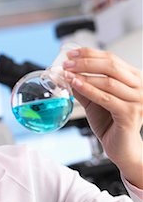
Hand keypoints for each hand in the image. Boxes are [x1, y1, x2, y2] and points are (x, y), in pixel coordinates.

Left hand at [63, 47, 142, 188]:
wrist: (122, 148)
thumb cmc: (111, 123)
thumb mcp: (95, 100)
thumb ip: (84, 85)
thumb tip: (67, 72)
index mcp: (134, 78)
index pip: (111, 58)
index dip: (90, 53)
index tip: (71, 53)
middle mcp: (140, 86)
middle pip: (110, 66)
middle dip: (85, 62)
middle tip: (67, 62)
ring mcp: (137, 100)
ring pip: (107, 82)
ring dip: (84, 75)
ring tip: (67, 73)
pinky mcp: (130, 114)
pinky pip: (105, 98)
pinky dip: (88, 89)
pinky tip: (75, 85)